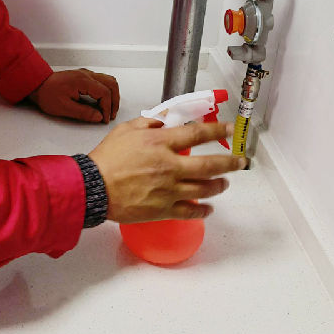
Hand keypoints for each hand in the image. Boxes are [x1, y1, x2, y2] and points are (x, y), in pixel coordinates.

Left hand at [27, 69, 119, 122]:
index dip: (108, 107)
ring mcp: (85, 74)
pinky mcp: (83, 76)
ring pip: (108, 80)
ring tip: (109, 108)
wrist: (37, 84)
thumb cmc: (47, 94)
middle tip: (111, 114)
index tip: (105, 118)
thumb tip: (99, 117)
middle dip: (114, 100)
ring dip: (112, 94)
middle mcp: (86, 74)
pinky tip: (101, 101)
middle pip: (111, 84)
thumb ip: (84, 113)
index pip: (105, 93)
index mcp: (83, 81)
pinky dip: (106, 90)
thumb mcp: (65, 108)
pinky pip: (101, 80)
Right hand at [89, 117, 246, 222]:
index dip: (217, 130)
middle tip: (240, 161)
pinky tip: (208, 208)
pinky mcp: (163, 209)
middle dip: (230, 162)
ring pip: (205, 189)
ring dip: (219, 185)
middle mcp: (170, 166)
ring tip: (224, 183)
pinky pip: (190, 211)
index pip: (198, 134)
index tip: (230, 129)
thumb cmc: (107, 159)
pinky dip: (203, 210)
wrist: (93, 187)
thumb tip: (165, 121)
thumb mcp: (126, 130)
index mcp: (161, 144)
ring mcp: (169, 189)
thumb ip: (150, 124)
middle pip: (210, 164)